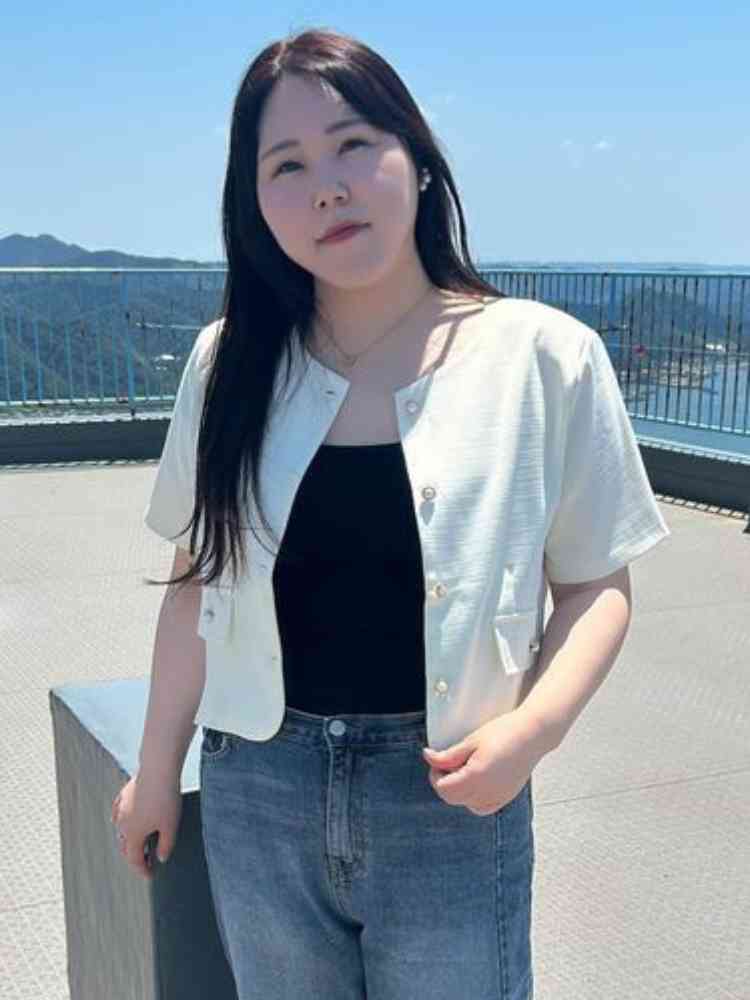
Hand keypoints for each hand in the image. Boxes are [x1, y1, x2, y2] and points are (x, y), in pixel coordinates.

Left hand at [422, 710, 546, 815]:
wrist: (532, 734)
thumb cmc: (504, 732)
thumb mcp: (471, 741)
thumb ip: (447, 755)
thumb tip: (428, 757)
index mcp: (476, 777)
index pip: (443, 788)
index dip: (435, 774)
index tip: (437, 760)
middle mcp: (487, 793)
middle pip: (452, 799)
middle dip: (444, 782)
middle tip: (448, 763)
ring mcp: (498, 798)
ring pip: (466, 804)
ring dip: (458, 790)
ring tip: (464, 769)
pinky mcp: (506, 797)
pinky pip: (482, 807)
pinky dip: (473, 798)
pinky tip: (476, 780)